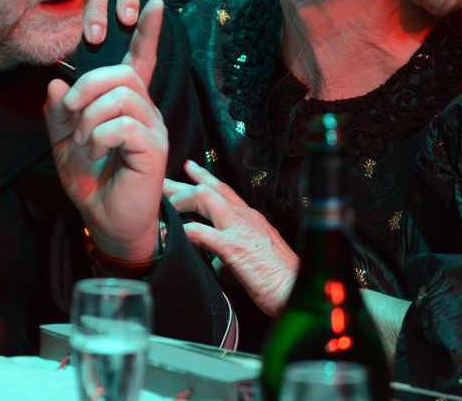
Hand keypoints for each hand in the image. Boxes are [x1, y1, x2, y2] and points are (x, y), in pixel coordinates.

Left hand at [46, 0, 167, 261]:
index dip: (149, 33)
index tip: (157, 3)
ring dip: (90, 117)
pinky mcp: (154, 148)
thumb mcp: (63, 143)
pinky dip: (99, 135)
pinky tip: (95, 152)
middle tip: (69, 113)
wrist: (106, 220)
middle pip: (122, 74)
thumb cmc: (92, 180)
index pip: (142, 61)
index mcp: (126, 104)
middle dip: (88, 86)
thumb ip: (58, 114)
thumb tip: (57, 82)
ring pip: (121, 96)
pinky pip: (124, 124)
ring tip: (82, 141)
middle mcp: (145, 111)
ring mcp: (152, 128)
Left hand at [164, 160, 299, 316]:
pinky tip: (171, 233)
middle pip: (209, 189)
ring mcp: (241, 230)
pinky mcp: (235, 248)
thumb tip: (217, 259)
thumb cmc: (280, 282)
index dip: (205, 177)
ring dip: (179, 200)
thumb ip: (233, 253)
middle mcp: (246, 217)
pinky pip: (203, 233)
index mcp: (252, 219)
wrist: (300, 294)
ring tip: (162, 204)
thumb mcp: (255, 259)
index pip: (225, 190)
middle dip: (182, 183)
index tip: (189, 168)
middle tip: (161, 180)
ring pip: (205, 199)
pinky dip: (185, 231)